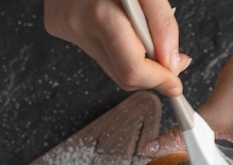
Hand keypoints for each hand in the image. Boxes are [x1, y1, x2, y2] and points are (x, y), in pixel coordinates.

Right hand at [44, 0, 190, 95]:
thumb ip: (162, 25)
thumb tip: (171, 63)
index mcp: (99, 14)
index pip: (131, 70)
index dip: (158, 80)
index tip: (175, 83)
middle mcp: (76, 25)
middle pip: (120, 74)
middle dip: (149, 72)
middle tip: (169, 59)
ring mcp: (64, 27)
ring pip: (108, 64)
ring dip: (133, 57)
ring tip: (143, 34)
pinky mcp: (57, 25)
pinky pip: (94, 47)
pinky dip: (114, 44)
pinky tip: (118, 24)